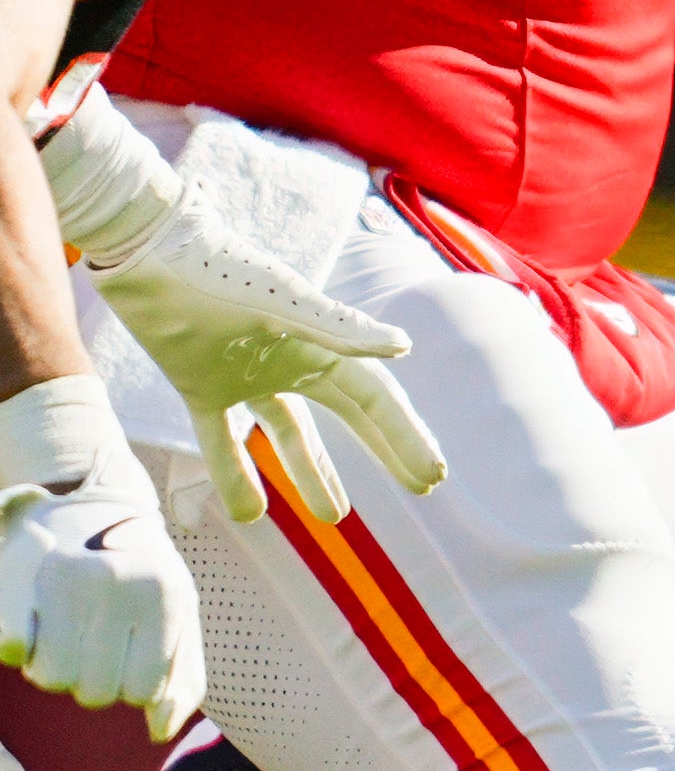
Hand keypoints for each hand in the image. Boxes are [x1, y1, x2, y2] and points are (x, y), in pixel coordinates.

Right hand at [0, 375, 195, 735]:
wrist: (87, 501)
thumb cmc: (139, 574)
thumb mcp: (178, 616)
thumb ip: (182, 679)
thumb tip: (158, 730)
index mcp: (165, 596)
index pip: (144, 690)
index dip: (132, 686)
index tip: (129, 657)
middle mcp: (117, 584)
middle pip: (95, 693)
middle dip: (92, 680)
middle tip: (92, 642)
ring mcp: (63, 580)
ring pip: (51, 678)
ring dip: (54, 669)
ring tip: (65, 634)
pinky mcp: (15, 579)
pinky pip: (10, 649)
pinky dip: (19, 649)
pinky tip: (34, 624)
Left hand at [85, 193, 443, 526]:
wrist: (145, 252)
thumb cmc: (217, 270)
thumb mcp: (281, 302)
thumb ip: (338, 328)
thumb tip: (403, 349)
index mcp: (320, 342)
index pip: (375, 400)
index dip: (406, 437)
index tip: (432, 475)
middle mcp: (291, 361)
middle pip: (350, 414)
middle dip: (386, 449)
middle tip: (421, 487)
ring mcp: (247, 377)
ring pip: (290, 434)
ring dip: (313, 473)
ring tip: (334, 518)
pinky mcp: (201, 386)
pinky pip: (221, 440)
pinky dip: (233, 474)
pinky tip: (248, 515)